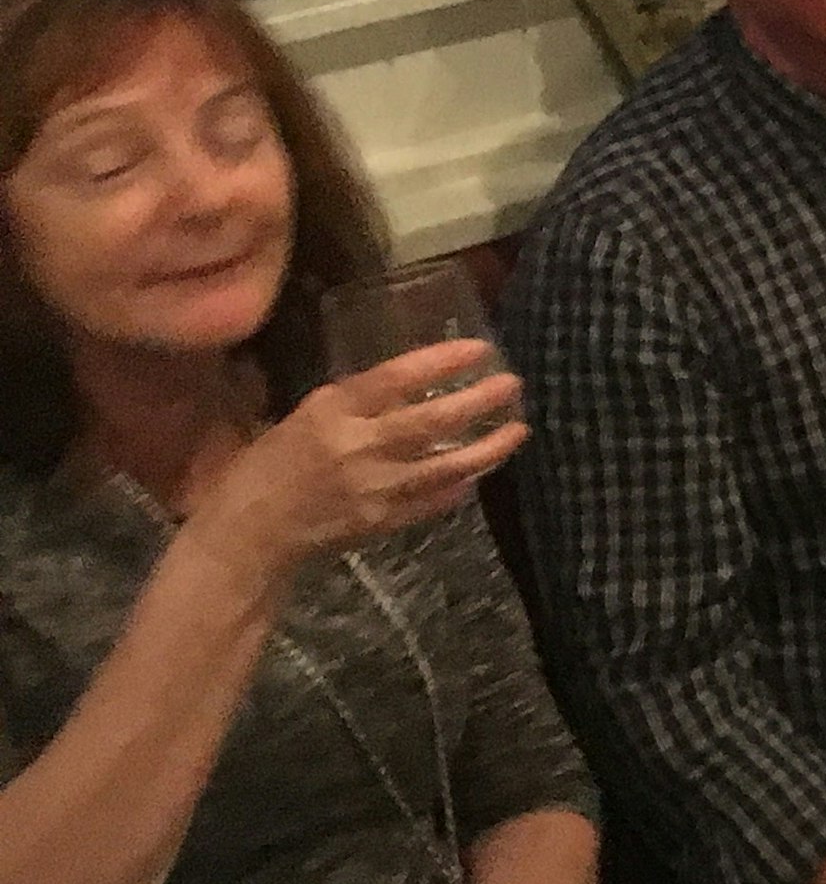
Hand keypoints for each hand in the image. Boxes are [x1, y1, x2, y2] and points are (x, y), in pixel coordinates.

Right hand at [191, 342, 528, 578]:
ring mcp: (373, 488)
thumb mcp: (303, 418)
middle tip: (512, 383)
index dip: (441, 361)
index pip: (395, 378)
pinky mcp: (382, 522)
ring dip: (488, 448)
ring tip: (519, 430)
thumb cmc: (266, 468)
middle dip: (478, 401)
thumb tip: (409, 383)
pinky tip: (483, 471)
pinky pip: (434, 501)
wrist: (247, 534)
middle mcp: (356, 447)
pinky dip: (461, 485)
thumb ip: (354, 404)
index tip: (480, 348)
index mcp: (330, 413)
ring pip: (445, 465)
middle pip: (430, 421)